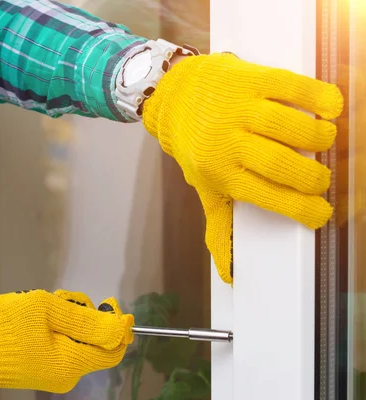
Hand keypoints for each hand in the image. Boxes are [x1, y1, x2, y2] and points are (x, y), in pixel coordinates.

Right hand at [0, 289, 133, 396]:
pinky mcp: (40, 367)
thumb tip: (121, 327)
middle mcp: (65, 374)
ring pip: (76, 339)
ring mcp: (52, 373)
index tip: (107, 302)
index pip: (113, 348)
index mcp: (70, 364)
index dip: (117, 323)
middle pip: (94, 341)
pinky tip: (36, 316)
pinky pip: (60, 344)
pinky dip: (55, 326)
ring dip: (67, 317)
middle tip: (63, 298)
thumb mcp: (47, 311)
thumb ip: (87, 320)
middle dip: (85, 315)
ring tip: (43, 304)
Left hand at [143, 52, 343, 283]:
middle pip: (282, 163)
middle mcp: (226, 140)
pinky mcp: (248, 79)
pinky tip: (331, 107)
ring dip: (318, 136)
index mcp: (218, 172)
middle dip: (313, 176)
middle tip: (321, 178)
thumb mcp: (203, 183)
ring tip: (324, 140)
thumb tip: (229, 272)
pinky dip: (318, 97)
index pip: (267, 197)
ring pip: (290, 125)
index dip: (302, 208)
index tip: (321, 212)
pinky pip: (291, 86)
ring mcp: (237, 107)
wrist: (175, 96)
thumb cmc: (197, 145)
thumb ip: (220, 221)